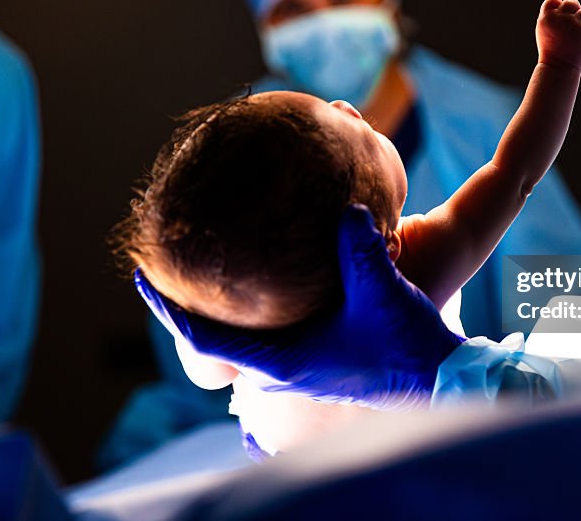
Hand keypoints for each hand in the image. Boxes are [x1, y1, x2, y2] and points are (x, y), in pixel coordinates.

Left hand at [135, 205, 465, 409]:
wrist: (439, 375)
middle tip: (172, 265)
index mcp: (281, 362)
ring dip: (226, 307)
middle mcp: (283, 368)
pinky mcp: (319, 358)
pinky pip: (274, 333)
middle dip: (192, 304)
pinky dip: (258, 309)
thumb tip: (343, 206)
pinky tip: (269, 279)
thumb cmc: (405, 344)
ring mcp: (300, 366)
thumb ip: (359, 246)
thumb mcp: (381, 289)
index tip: (142, 276)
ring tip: (210, 269)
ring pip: (247, 336)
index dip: (169, 308)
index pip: (204, 339)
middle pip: (218, 338)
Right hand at [536, 0, 580, 70]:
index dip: (559, 6)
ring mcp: (575, 25)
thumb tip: (561, 1)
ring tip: (578, 37)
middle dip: (574, 11)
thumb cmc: (551, 49)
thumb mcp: (544, 30)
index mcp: (547, 16)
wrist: (558, 68)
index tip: (558, 18)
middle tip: (572, 27)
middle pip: (572, 3)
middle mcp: (561, 18)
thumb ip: (551, 14)